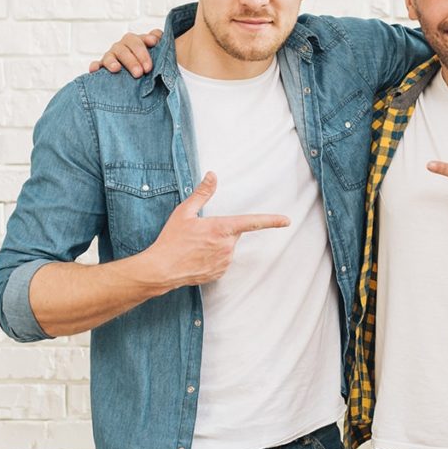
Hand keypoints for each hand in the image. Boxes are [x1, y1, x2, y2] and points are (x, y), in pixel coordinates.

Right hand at [89, 29, 162, 76]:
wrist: (137, 72)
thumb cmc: (147, 61)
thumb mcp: (156, 52)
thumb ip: (159, 42)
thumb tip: (158, 36)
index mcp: (135, 41)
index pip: (139, 39)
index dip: (146, 40)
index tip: (153, 43)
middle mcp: (122, 46)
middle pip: (125, 49)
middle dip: (133, 59)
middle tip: (141, 72)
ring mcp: (111, 56)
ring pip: (110, 56)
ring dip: (112, 62)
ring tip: (116, 69)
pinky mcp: (102, 66)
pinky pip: (97, 64)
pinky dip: (95, 66)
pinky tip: (94, 70)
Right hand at [143, 172, 289, 290]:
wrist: (161, 269)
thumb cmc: (171, 239)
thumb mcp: (184, 212)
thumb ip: (202, 193)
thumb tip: (212, 175)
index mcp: (221, 228)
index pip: (252, 222)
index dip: (271, 221)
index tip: (286, 220)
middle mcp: (227, 246)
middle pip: (233, 233)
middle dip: (221, 231)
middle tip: (199, 234)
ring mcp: (224, 262)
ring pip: (227, 248)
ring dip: (216, 245)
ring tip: (194, 247)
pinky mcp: (219, 273)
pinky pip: (221, 261)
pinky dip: (212, 258)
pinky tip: (196, 258)